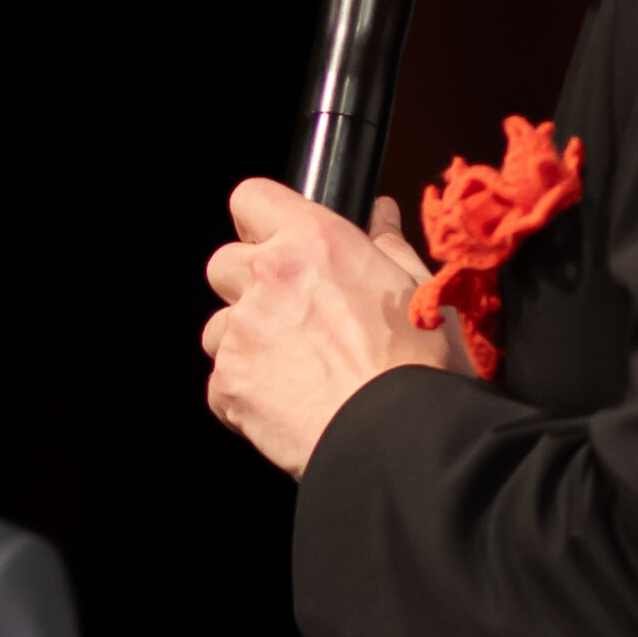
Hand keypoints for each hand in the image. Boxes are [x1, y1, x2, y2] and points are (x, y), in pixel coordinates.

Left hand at [201, 180, 460, 476]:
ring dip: (245, 340)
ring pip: (219, 325)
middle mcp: (268, 277)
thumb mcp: (418, 291)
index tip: (274, 239)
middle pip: (223, 263)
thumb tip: (379, 215)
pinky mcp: (228, 382)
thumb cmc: (418, 367)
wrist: (396, 437)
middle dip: (248, 284)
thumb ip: (387, 245)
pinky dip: (244, 390)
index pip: (251, 198)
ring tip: (295, 368)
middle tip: (291, 314)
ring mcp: (241, 331)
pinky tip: (287, 403)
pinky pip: (220, 380)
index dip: (260, 219)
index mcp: (314, 241)